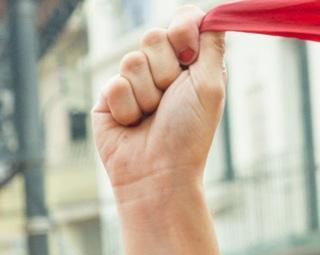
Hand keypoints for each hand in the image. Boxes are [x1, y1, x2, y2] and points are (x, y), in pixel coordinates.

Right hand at [94, 8, 225, 203]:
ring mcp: (133, 83)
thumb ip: (212, 43)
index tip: (189, 55)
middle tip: (170, 97)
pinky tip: (132, 124)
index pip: (183, 19)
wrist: (157, 172)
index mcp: (192, 61)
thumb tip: (212, 13)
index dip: (183, 30)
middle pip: (154, 36)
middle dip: (165, 69)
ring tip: (150, 116)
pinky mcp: (108, 100)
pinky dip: (127, 107)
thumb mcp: (210, 83)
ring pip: (131, 60)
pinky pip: (113, 84)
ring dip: (146, 93)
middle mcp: (162, 68)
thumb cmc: (188, 133)